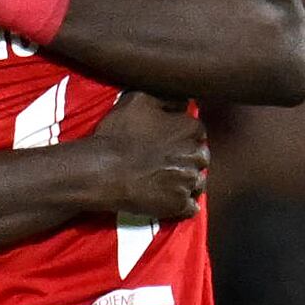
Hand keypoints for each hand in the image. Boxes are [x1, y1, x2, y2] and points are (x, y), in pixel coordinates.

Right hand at [87, 94, 208, 220]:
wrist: (102, 171)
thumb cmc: (118, 134)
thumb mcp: (139, 99)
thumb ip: (167, 97)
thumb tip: (183, 100)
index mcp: (189, 129)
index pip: (199, 131)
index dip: (184, 136)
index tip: (171, 141)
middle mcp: (195, 155)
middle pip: (201, 158)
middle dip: (189, 159)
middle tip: (169, 162)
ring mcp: (188, 182)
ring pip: (198, 182)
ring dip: (187, 182)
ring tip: (169, 182)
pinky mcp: (178, 205)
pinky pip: (191, 206)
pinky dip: (184, 204)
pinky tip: (171, 199)